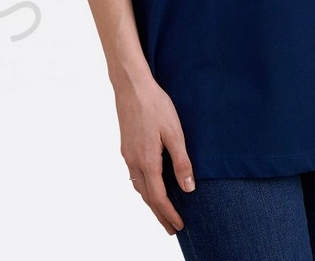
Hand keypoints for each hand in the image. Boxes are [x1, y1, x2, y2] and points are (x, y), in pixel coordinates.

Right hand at [114, 76, 195, 235]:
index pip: (158, 197)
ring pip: (138, 187)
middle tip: (171, 228)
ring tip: (162, 211)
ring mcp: (127, 154)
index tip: (179, 226)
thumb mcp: (174, 132)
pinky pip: (134, 175)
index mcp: (147, 161)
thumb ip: (181, 161)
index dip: (169, 213)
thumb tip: (188, 188)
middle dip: (159, 214)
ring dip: (150, 202)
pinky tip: (150, 185)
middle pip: (146, 197)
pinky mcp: (126, 147)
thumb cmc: (155, 105)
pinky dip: (143, 188)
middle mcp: (134, 162)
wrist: (131, 86)